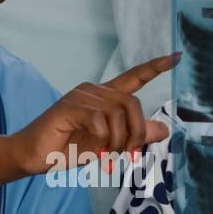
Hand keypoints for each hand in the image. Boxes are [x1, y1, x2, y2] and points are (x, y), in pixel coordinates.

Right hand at [7, 55, 178, 176]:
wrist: (35, 156)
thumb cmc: (69, 148)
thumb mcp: (110, 144)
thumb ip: (136, 135)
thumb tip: (165, 129)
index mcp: (105, 97)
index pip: (134, 77)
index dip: (155, 67)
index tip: (177, 57)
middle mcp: (94, 91)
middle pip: (132, 102)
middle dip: (136, 132)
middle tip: (130, 154)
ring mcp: (81, 96)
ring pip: (116, 113)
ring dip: (117, 140)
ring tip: (106, 155)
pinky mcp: (69, 106)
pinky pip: (98, 121)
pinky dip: (100, 140)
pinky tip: (91, 150)